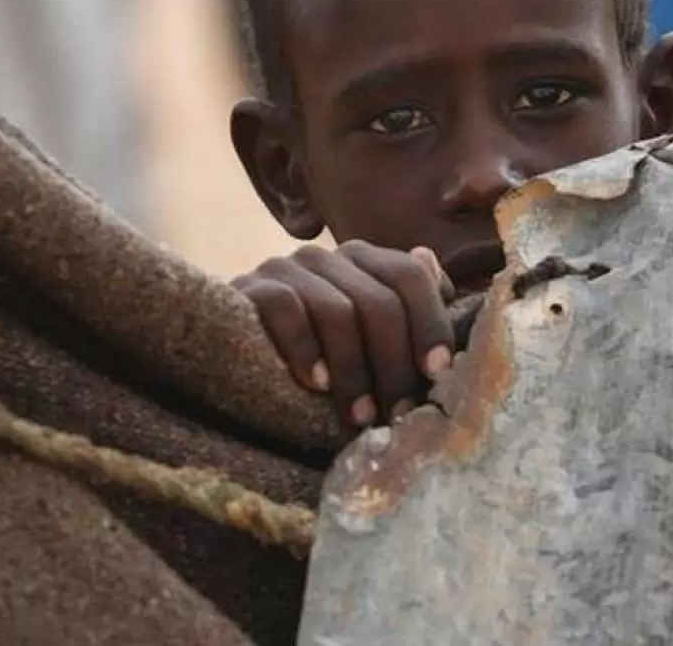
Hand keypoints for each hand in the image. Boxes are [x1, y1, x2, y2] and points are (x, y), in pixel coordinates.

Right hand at [232, 241, 455, 427]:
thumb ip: (406, 308)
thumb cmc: (316, 354)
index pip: (410, 275)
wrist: (235, 356)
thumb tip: (434, 269)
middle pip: (379, 301)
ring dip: (354, 370)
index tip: (437, 372)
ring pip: (338, 311)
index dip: (430, 322)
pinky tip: (315, 384)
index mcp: (363, 260)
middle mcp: (327, 257)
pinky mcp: (251, 288)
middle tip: (399, 411)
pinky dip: (306, 350)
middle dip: (394, 362)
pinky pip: (287, 310)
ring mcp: (287, 268)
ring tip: (360, 415)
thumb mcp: (367, 338)